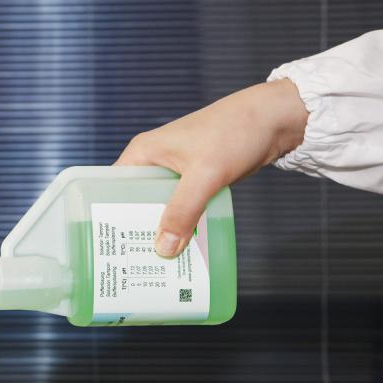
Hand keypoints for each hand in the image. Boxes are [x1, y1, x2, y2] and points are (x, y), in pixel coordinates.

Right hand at [114, 79, 307, 256]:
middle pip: (135, 203)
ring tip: (157, 262)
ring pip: (160, 209)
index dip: (108, 216)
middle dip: (138, 230)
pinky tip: (184, 247)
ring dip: (163, 231)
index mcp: (143, 154)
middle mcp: (154, 163)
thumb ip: (183, 211)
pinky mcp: (195, 181)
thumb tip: (163, 248)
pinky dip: (182, 226)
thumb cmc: (235, 132)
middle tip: (133, 262)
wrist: (275, 119)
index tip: (107, 245)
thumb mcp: (205, 175)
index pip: (112, 188)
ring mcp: (175, 173)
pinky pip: (181, 209)